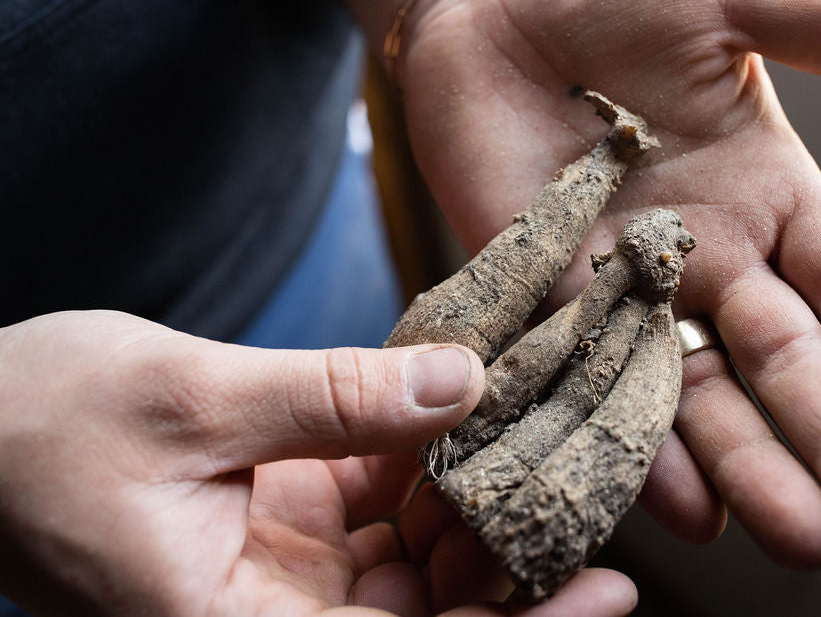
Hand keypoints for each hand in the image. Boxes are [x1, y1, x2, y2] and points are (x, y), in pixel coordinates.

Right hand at [0, 311, 635, 614]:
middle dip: (513, 555)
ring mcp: (283, 567)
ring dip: (477, 500)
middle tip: (593, 484)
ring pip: (415, 557)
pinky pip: (380, 499)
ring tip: (546, 436)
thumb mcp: (188, 401)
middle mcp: (270, 615)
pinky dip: (426, 461)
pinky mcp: (286, 518)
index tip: (609, 592)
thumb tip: (462, 380)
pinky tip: (470, 410)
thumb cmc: (36, 426)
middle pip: (427, 611)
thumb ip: (330, 396)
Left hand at [396, 0, 820, 572]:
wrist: (489, 6)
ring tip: (803, 540)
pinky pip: (593, 383)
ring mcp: (626, 288)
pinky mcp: (544, 296)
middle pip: (790, 368)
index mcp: (767, 194)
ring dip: (752, 469)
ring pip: (701, 396)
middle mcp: (707, 258)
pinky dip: (634, 445)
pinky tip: (681, 508)